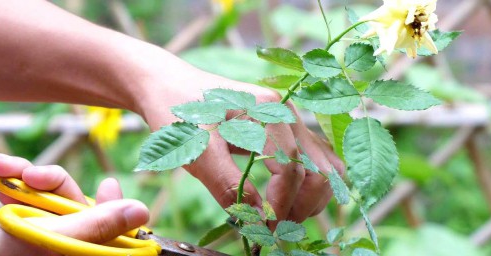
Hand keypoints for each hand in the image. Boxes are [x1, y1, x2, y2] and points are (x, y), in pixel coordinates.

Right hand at [0, 153, 148, 255]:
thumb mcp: (41, 240)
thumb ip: (91, 226)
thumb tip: (140, 211)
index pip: (114, 241)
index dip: (115, 212)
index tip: (108, 183)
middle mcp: (60, 255)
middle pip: (81, 214)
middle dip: (57, 184)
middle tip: (32, 173)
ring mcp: (39, 244)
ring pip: (53, 202)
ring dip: (31, 179)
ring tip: (5, 169)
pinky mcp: (17, 232)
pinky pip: (28, 202)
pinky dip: (14, 182)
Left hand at [137, 68, 343, 224]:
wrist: (166, 82)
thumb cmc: (177, 113)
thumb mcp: (196, 152)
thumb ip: (228, 186)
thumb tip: (258, 220)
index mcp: (267, 111)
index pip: (293, 169)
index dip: (281, 206)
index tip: (262, 230)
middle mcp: (286, 111)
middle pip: (321, 169)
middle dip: (301, 206)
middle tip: (272, 227)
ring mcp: (288, 117)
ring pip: (325, 166)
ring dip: (310, 197)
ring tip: (280, 215)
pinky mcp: (285, 126)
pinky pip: (313, 158)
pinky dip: (307, 184)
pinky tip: (283, 198)